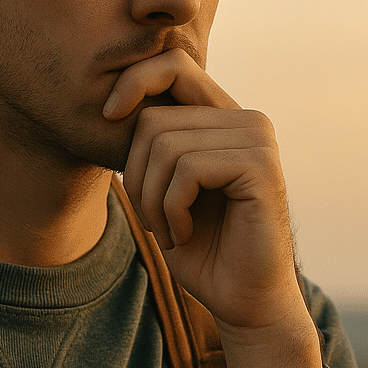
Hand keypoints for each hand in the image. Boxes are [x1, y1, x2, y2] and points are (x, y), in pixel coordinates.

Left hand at [105, 50, 323, 367]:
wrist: (244, 301)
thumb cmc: (202, 249)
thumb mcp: (166, 187)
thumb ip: (154, 143)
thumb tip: (113, 103)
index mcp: (227, 118)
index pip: (173, 66)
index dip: (133, 81)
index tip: (107, 116)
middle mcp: (249, 120)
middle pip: (155, 118)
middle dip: (137, 174)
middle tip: (155, 218)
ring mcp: (259, 141)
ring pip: (165, 145)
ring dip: (152, 199)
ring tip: (170, 229)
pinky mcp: (260, 168)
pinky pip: (187, 170)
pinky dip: (171, 208)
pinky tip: (185, 233)